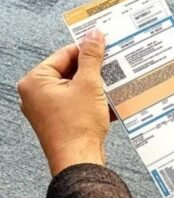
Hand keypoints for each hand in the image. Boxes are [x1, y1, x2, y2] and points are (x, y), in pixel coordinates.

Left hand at [17, 30, 109, 175]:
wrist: (79, 161)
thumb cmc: (77, 127)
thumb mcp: (89, 85)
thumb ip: (92, 58)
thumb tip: (94, 36)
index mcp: (35, 81)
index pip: (64, 55)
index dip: (87, 50)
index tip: (104, 46)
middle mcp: (35, 95)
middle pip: (69, 72)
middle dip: (93, 71)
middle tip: (112, 67)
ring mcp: (45, 110)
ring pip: (74, 89)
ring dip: (95, 87)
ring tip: (113, 86)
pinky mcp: (58, 122)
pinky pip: (76, 104)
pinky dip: (92, 102)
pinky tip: (109, 103)